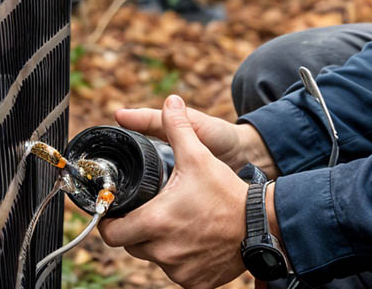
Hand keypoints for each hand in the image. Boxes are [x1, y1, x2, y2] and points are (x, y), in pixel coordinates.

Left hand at [100, 95, 250, 288]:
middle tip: (153, 213)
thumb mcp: (199, 156)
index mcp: (156, 222)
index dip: (110, 222)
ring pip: (154, 258)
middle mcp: (163, 251)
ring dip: (159, 244)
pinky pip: (176, 272)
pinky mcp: (193, 282)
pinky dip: (180, 260)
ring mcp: (178, 270)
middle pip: (131, 245)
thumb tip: (170, 102)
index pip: (111, 233)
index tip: (118, 213)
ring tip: (179, 224)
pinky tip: (194, 241)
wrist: (261, 225)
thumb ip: (178, 128)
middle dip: (136, 230)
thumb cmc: (227, 193)